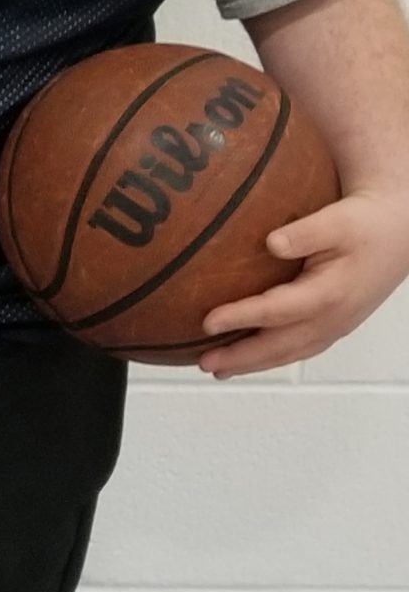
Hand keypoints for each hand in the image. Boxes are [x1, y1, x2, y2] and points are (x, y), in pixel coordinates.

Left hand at [199, 188, 408, 377]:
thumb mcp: (336, 221)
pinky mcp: (333, 327)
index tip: (206, 323)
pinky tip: (249, 361)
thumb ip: (305, 233)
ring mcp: (335, 327)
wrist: (397, 236)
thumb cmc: (363, 225)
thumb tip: (272, 243)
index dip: (241, 317)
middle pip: (280, 344)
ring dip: (253, 364)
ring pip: (289, 353)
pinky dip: (272, 359)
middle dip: (241, 357)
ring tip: (217, 370)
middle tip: (203, 363)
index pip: (277, 311)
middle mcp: (332, 318)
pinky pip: (299, 349)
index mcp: (329, 293)